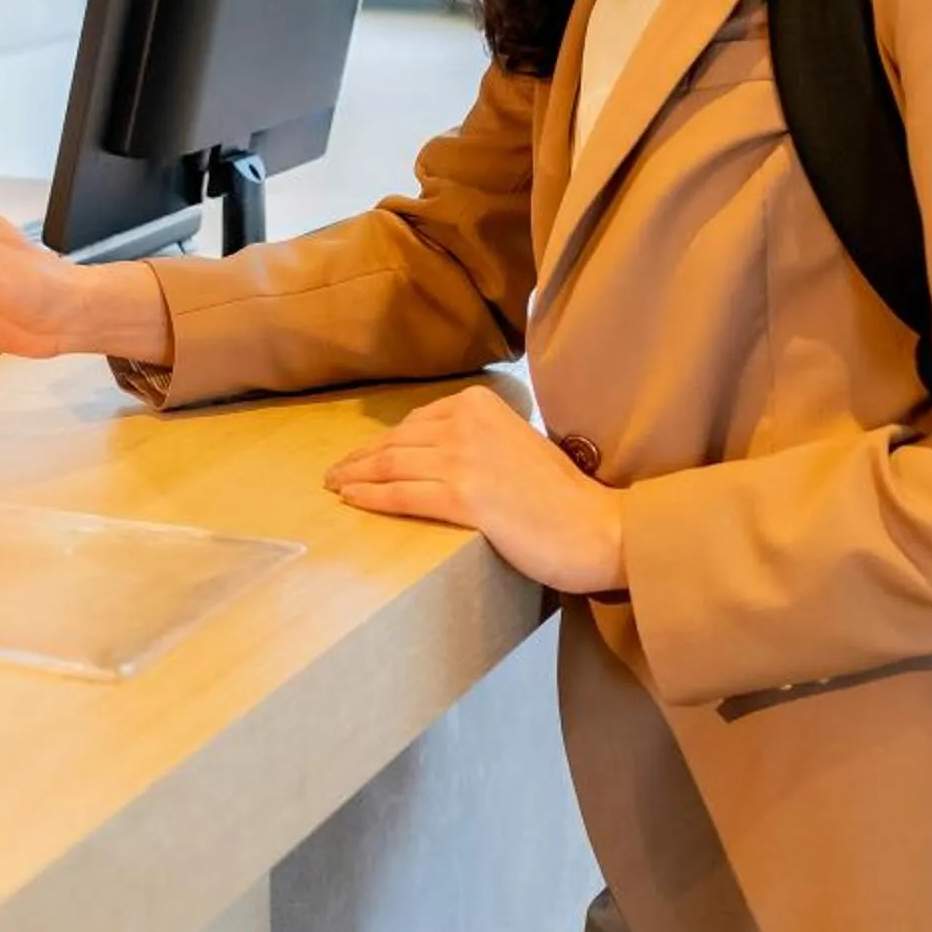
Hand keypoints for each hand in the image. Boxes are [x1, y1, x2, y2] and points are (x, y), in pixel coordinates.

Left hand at [323, 387, 626, 595]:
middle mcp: (468, 423)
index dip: (380, 443)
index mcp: (480, 404)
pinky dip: (372, 498)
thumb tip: (431, 449)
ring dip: (356, 478)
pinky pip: (403, 496)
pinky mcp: (466, 497)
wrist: (598, 528)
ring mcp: (465, 459)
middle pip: (397, 443)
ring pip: (392, 467)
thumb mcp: (514, 443)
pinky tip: (353, 501)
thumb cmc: (560, 496)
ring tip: (336, 487)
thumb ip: (475, 438)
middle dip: (360, 460)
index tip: (358, 457)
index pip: (414, 423)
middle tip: (334, 474)